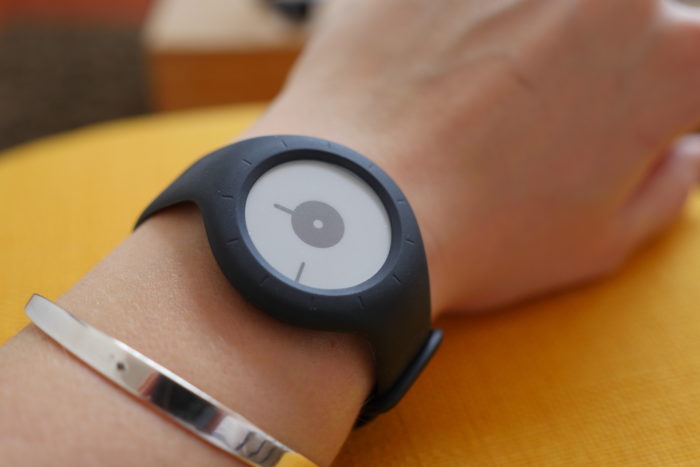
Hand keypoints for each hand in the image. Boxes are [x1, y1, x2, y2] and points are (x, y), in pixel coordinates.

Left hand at [246, 0, 699, 313]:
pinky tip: (427, 63)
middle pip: (623, 12)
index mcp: (671, 60)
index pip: (691, 55)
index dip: (664, 94)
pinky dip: (448, 21)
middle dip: (596, 52)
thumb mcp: (598, 242)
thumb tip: (681, 150)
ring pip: (537, 4)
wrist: (355, 215)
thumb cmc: (478, 237)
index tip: (627, 117)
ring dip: (519, 30)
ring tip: (472, 89)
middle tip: (542, 98)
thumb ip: (664, 186)